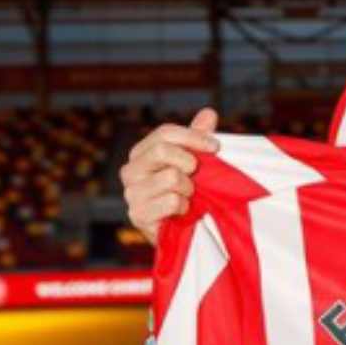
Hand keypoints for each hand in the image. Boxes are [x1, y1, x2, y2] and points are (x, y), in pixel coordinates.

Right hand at [120, 108, 220, 244]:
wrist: (179, 231)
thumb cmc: (186, 192)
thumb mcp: (195, 162)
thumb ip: (199, 138)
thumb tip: (209, 113)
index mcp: (142, 152)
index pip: (164, 132)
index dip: (193, 136)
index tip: (215, 146)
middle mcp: (130, 170)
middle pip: (161, 150)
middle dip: (189, 163)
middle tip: (196, 176)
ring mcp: (131, 193)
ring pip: (170, 177)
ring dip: (188, 189)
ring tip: (188, 197)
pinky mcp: (137, 215)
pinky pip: (171, 201)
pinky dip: (184, 206)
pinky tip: (181, 211)